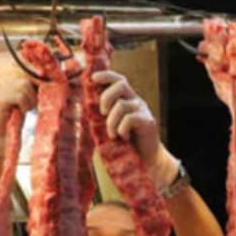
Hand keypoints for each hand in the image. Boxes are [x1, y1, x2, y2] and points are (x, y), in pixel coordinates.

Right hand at [0, 67, 36, 156]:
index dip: (36, 69)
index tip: (45, 77)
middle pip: (26, 71)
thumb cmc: (12, 114)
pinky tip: (18, 110)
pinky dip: (24, 105)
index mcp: (3, 69)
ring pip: (25, 84)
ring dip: (29, 99)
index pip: (23, 60)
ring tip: (22, 107)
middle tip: (33, 99)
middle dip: (35, 86)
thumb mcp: (23, 93)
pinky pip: (21, 95)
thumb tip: (47, 72)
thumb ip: (31, 80)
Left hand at [91, 69, 178, 188]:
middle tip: (102, 113)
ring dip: (112, 121)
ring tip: (112, 135)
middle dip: (107, 97)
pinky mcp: (148, 121)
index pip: (118, 80)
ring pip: (122, 105)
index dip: (107, 75)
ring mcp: (143, 110)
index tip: (93, 78)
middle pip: (121, 84)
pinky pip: (129, 119)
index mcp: (127, 99)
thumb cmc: (127, 144)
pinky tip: (123, 138)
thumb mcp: (112, 125)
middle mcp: (136, 101)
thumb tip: (87, 105)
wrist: (147, 160)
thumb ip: (104, 115)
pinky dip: (122, 129)